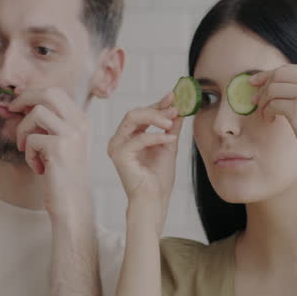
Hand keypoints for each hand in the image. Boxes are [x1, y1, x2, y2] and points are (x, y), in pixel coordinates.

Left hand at [10, 88, 92, 217]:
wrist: (73, 204)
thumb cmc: (63, 176)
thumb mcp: (61, 144)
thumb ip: (50, 124)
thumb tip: (24, 102)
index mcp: (82, 120)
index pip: (56, 92)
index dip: (33, 94)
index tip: (19, 104)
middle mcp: (80, 123)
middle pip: (48, 93)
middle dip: (25, 98)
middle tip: (12, 110)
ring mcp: (72, 133)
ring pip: (37, 113)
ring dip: (24, 130)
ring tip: (27, 150)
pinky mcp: (60, 146)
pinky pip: (32, 139)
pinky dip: (29, 154)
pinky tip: (39, 168)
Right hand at [107, 93, 181, 211]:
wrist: (154, 199)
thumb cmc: (158, 177)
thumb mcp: (168, 145)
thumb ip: (171, 127)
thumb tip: (179, 107)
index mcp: (128, 137)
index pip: (141, 114)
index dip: (157, 104)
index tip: (173, 96)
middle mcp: (119, 140)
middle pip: (134, 112)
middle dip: (156, 109)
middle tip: (175, 109)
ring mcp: (117, 147)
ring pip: (132, 119)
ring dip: (154, 117)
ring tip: (171, 122)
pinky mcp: (119, 156)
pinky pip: (138, 138)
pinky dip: (155, 136)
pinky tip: (170, 137)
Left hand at [250, 64, 296, 172]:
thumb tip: (262, 78)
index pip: (288, 69)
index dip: (267, 75)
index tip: (254, 83)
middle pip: (278, 75)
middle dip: (262, 87)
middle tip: (255, 100)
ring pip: (272, 89)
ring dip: (263, 102)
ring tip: (265, 113)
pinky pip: (272, 104)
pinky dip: (266, 112)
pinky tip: (270, 120)